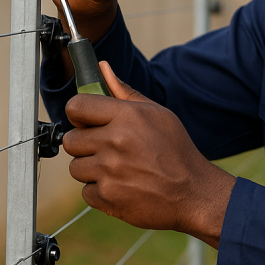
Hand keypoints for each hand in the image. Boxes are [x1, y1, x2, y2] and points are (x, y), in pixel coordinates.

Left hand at [63, 62, 235, 247]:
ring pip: (76, 167)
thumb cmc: (175, 149)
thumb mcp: (157, 114)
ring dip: (92, 169)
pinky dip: (100, 191)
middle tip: (107, 148)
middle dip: (85, 144)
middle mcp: (115, 142)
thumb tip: (102, 67)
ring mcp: (109, 171)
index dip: (79, 114)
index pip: (76, 106)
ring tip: (118, 169)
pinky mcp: (107, 197)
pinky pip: (86, 191)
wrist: (193, 193)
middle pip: (71, 140)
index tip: (87, 121)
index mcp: (127, 116)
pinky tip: (122, 186)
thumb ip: (124, 91)